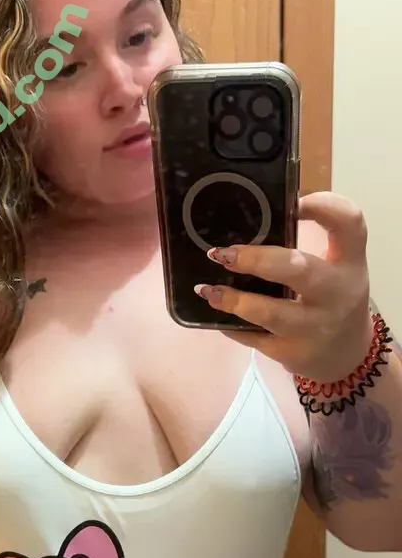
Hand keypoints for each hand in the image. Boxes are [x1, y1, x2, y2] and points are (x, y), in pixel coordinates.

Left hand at [195, 191, 373, 382]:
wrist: (345, 357)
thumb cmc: (331, 299)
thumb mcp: (337, 268)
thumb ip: (307, 244)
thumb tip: (248, 220)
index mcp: (350, 263)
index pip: (349, 223)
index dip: (325, 205)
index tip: (296, 200)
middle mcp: (337, 294)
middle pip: (299, 268)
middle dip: (257, 259)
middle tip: (223, 254)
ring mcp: (314, 328)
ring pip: (270, 313)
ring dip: (234, 300)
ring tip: (207, 290)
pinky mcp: (292, 353)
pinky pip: (254, 338)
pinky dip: (231, 325)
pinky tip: (216, 313)